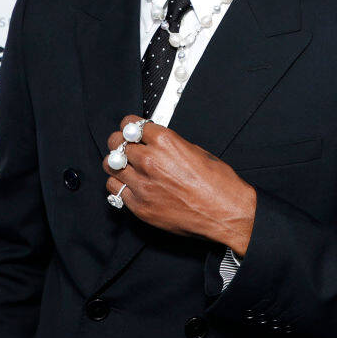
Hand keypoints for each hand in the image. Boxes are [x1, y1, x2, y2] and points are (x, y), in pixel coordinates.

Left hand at [103, 114, 256, 255]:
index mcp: (165, 142)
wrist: (226, 213)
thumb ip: (169, 145)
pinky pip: (115, 190)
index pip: (130, 124)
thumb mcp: (196, 151)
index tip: (131, 130)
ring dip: (117, 164)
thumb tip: (153, 142)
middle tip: (125, 147)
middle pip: (116, 143)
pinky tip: (131, 185)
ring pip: (110, 166)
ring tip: (126, 167)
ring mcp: (143, 185)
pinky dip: (120, 185)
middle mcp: (150, 161)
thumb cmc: (218, 183)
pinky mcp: (140, 206)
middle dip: (120, 143)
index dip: (130, 127)